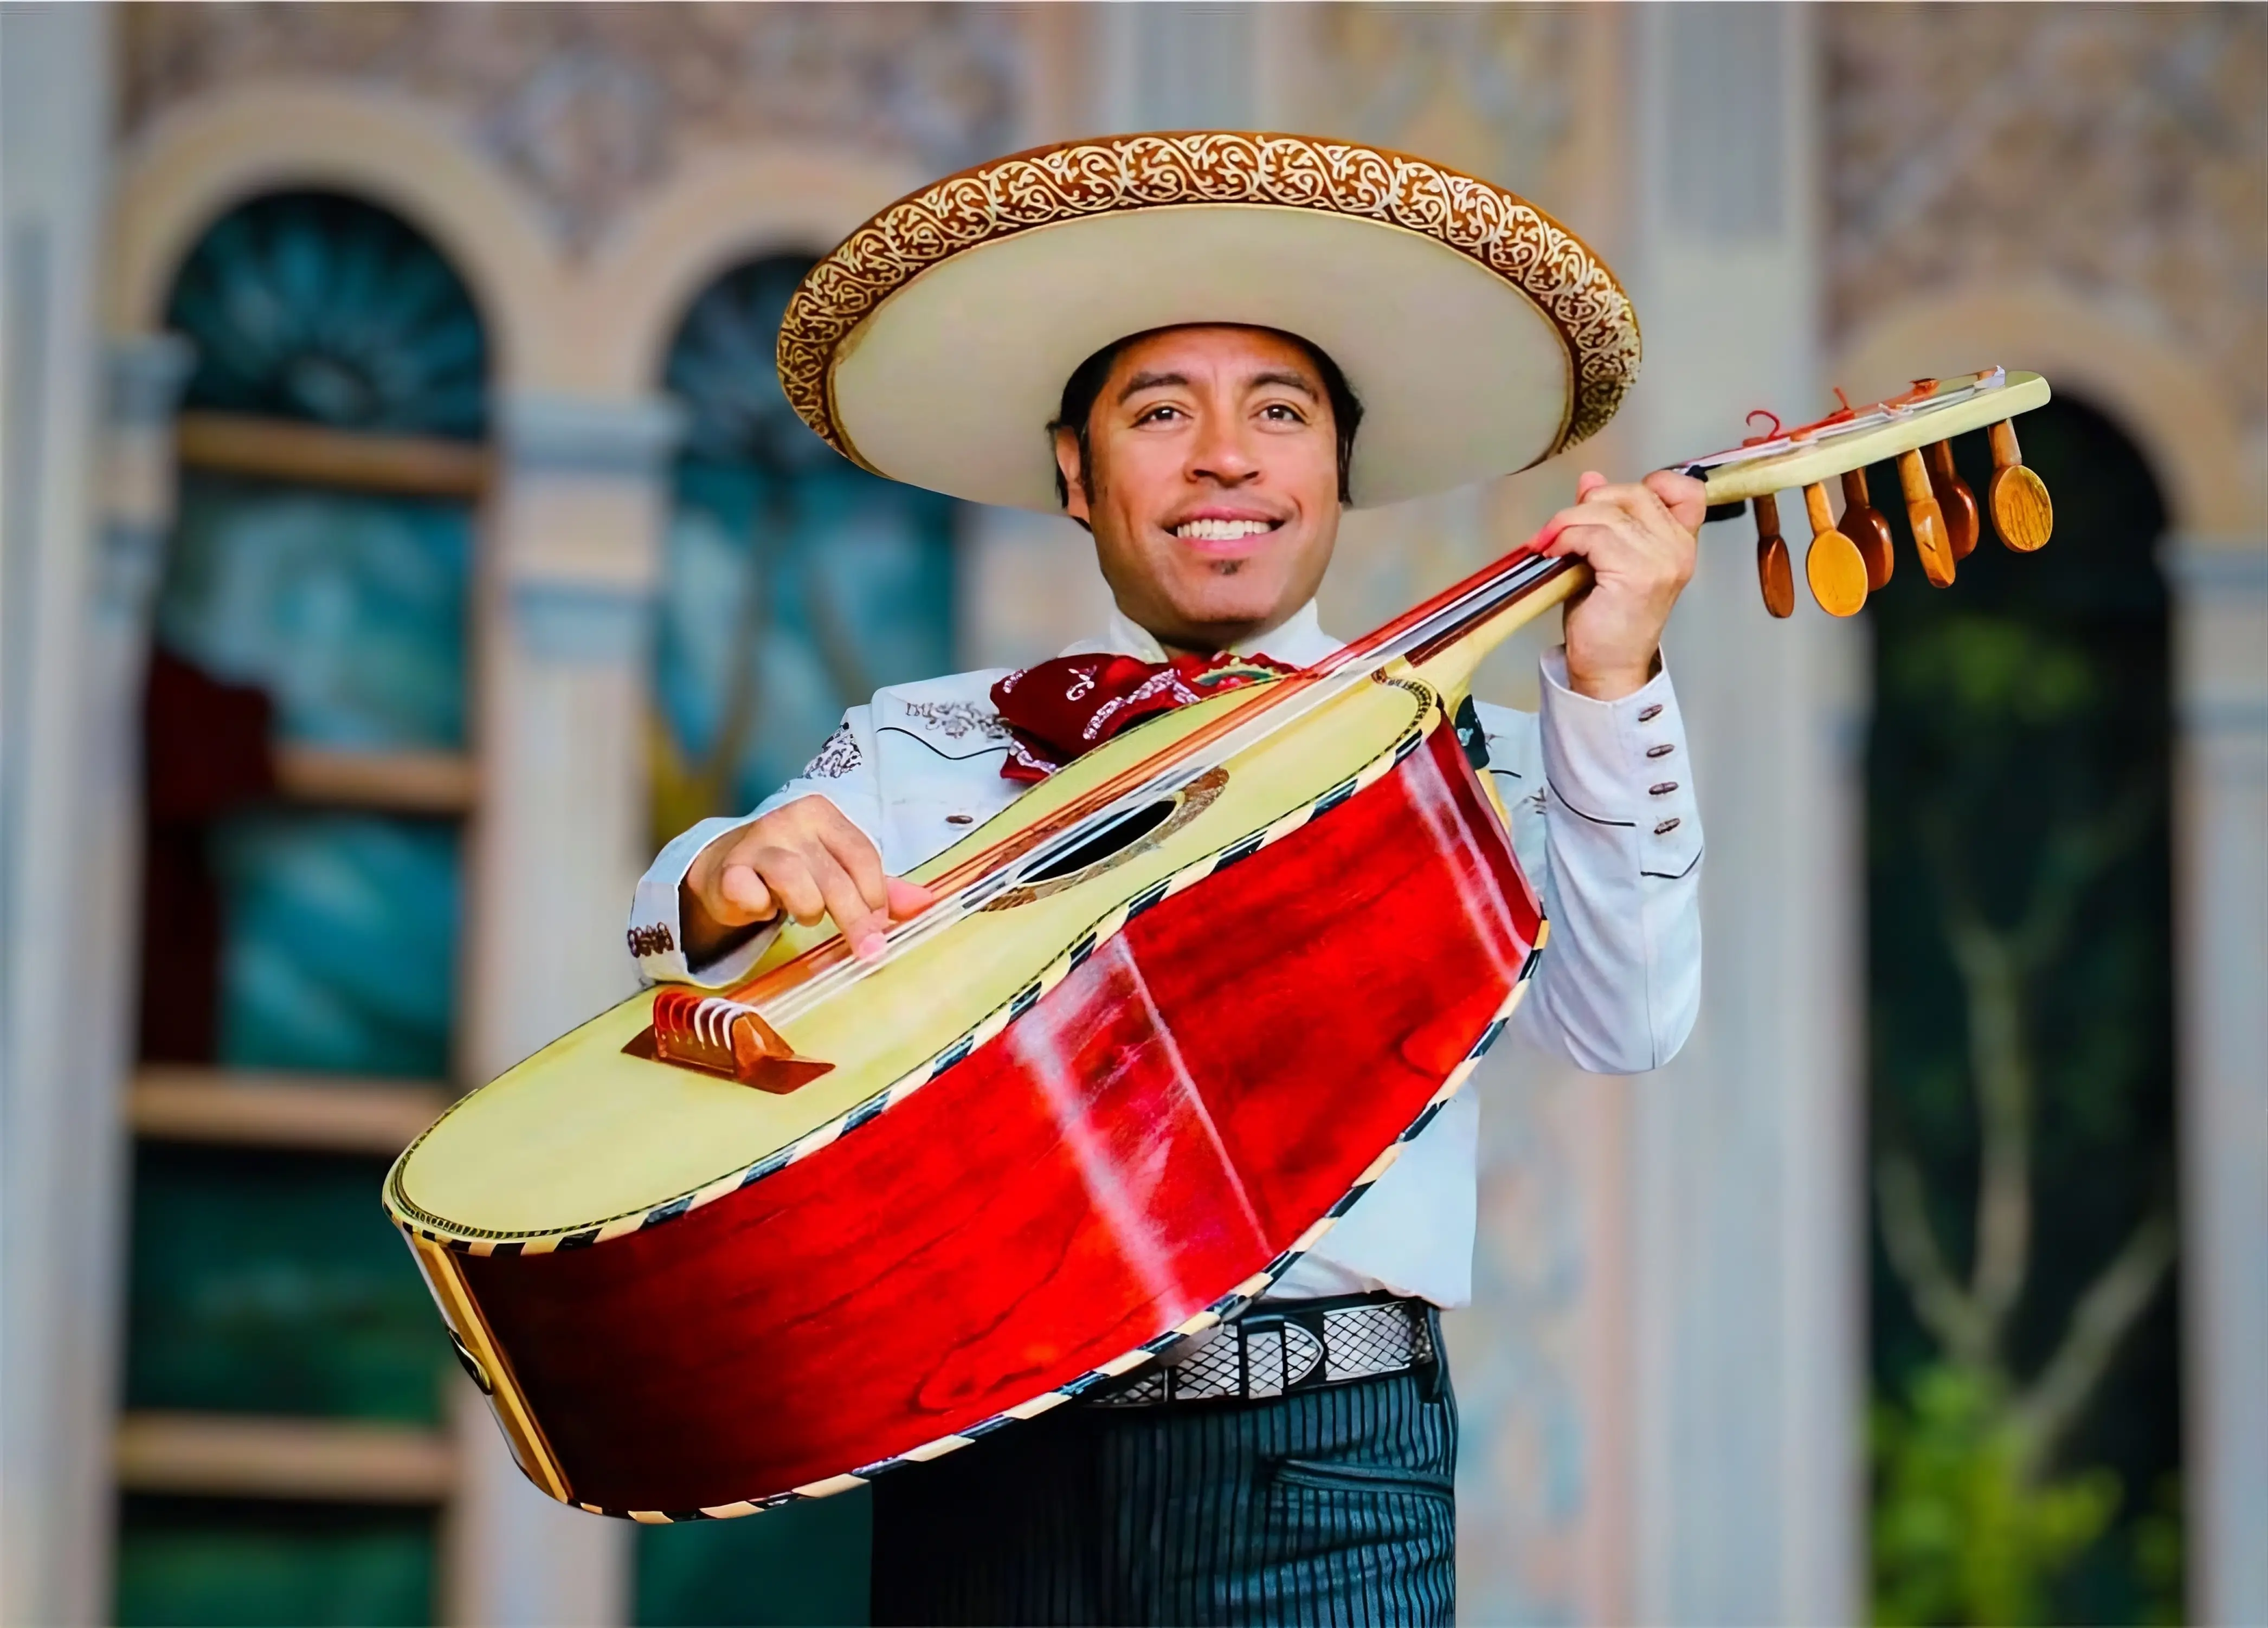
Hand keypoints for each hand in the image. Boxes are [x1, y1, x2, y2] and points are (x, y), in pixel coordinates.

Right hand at [680, 796, 934, 964]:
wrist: (726, 869)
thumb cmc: (794, 869)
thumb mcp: (838, 870)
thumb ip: (881, 887)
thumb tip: (927, 903)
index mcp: (823, 814)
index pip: (862, 855)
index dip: (875, 895)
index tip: (879, 925)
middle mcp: (790, 820)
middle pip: (835, 876)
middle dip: (855, 920)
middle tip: (866, 950)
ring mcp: (756, 843)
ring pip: (797, 886)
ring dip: (807, 912)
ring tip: (804, 915)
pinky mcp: (728, 871)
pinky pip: (753, 897)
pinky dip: (763, 910)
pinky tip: (763, 907)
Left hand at [1537, 469, 1703, 699]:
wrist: (1608, 667)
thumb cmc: (1608, 619)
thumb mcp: (1606, 557)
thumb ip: (1605, 517)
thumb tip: (1591, 479)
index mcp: (1680, 542)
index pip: (1686, 490)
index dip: (1650, 482)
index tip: (1611, 502)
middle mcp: (1679, 548)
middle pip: (1635, 492)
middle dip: (1590, 503)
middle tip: (1560, 527)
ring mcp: (1662, 561)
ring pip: (1609, 512)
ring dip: (1568, 522)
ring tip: (1550, 543)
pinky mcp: (1638, 574)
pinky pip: (1594, 535)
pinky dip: (1566, 537)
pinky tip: (1554, 553)